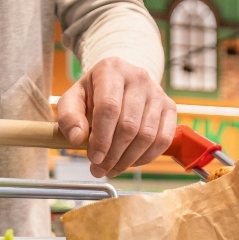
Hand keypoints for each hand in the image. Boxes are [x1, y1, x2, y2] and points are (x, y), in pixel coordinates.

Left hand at [56, 57, 176, 177]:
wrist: (118, 83)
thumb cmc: (93, 94)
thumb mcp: (72, 100)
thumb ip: (69, 118)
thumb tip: (77, 139)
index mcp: (111, 70)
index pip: (109, 108)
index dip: (101, 138)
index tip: (94, 158)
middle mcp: (138, 77)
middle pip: (129, 125)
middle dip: (113, 154)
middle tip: (99, 169)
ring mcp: (157, 92)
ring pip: (147, 135)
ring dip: (128, 159)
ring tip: (112, 168)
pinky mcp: (169, 107)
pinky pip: (163, 139)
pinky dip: (147, 157)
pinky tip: (131, 162)